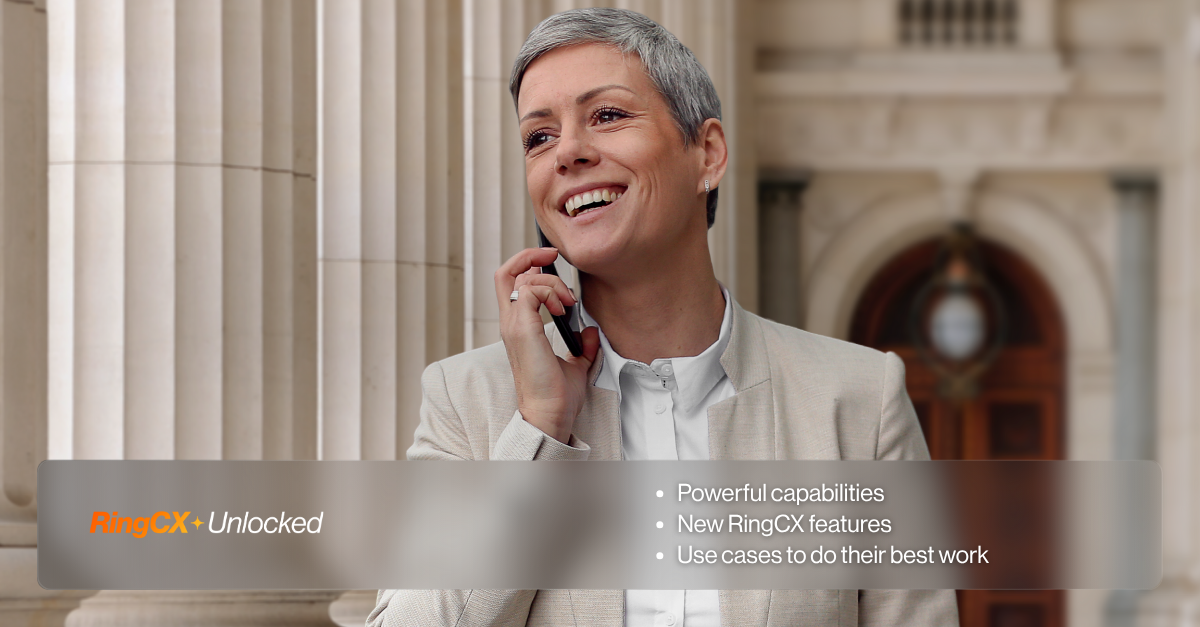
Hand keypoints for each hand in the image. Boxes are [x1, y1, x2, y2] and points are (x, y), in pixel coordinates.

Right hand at [494, 247, 600, 442]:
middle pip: (504, 272)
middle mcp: (510, 322)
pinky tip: (563, 308)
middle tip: (553, 256)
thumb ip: (581, 345)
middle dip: (529, 255)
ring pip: (520, 278)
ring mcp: (513, 325)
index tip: (553, 265)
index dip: (528, 265)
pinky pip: (528, 291)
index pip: (510, 283)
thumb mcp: (576, 364)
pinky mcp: (522, 329)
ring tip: (567, 301)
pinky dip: (549, 292)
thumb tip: (589, 330)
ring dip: (550, 281)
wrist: (550, 413)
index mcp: (518, 327)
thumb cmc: (556, 395)